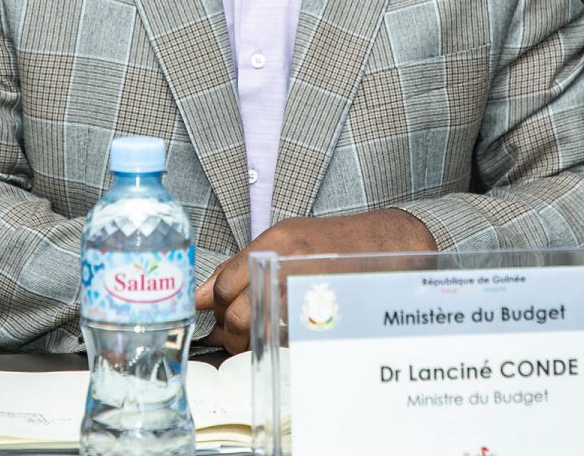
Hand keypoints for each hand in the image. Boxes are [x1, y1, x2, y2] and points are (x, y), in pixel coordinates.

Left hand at [195, 209, 434, 353]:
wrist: (380, 243)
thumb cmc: (330, 241)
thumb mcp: (282, 238)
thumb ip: (240, 263)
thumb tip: (202, 292)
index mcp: (273, 242)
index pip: (223, 284)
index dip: (212, 306)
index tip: (212, 314)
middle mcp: (287, 264)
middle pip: (235, 313)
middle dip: (226, 332)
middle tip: (229, 335)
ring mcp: (305, 290)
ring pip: (257, 330)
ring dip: (246, 342)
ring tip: (250, 341)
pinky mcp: (320, 312)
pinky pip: (284, 339)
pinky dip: (273, 344)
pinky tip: (275, 340)